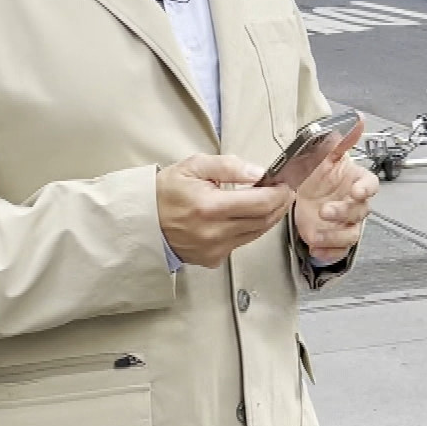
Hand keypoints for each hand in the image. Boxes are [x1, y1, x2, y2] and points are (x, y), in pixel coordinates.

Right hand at [156, 155, 294, 268]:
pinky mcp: (213, 259)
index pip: (260, 203)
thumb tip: (259, 172)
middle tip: (284, 191)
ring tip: (271, 201)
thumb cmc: (166, 192)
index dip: (279, 193)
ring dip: (269, 217)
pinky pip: (242, 243)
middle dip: (279, 204)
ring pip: (256, 233)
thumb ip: (229, 166)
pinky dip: (251, 229)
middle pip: (264, 220)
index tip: (284, 184)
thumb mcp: (194, 166)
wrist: (143, 220)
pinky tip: (249, 216)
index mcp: (210, 207)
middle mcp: (214, 233)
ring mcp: (214, 249)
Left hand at [294, 118, 377, 263]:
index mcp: (354, 181)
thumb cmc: (316, 173)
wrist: (298, 193)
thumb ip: (341, 138)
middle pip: (360, 212)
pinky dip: (329, 252)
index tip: (356, 191)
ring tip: (316, 235)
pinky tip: (316, 248)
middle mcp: (352, 203)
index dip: (365, 189)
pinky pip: (338, 251)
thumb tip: (357, 119)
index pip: (370, 185)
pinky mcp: (333, 239)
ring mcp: (344, 223)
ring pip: (351, 234)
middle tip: (325, 211)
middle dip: (343, 213)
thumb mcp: (324, 153)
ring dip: (335, 236)